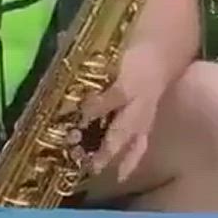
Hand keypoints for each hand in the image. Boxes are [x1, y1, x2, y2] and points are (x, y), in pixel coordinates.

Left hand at [81, 41, 165, 184]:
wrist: (158, 59)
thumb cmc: (127, 54)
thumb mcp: (109, 50)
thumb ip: (84, 50)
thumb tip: (58, 40)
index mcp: (129, 82)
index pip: (114, 97)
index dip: (97, 107)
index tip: (79, 116)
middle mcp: (139, 104)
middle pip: (123, 128)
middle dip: (106, 145)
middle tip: (86, 160)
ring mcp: (144, 118)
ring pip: (132, 142)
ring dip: (115, 158)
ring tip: (96, 171)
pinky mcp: (146, 127)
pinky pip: (140, 147)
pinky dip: (130, 162)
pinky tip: (119, 176)